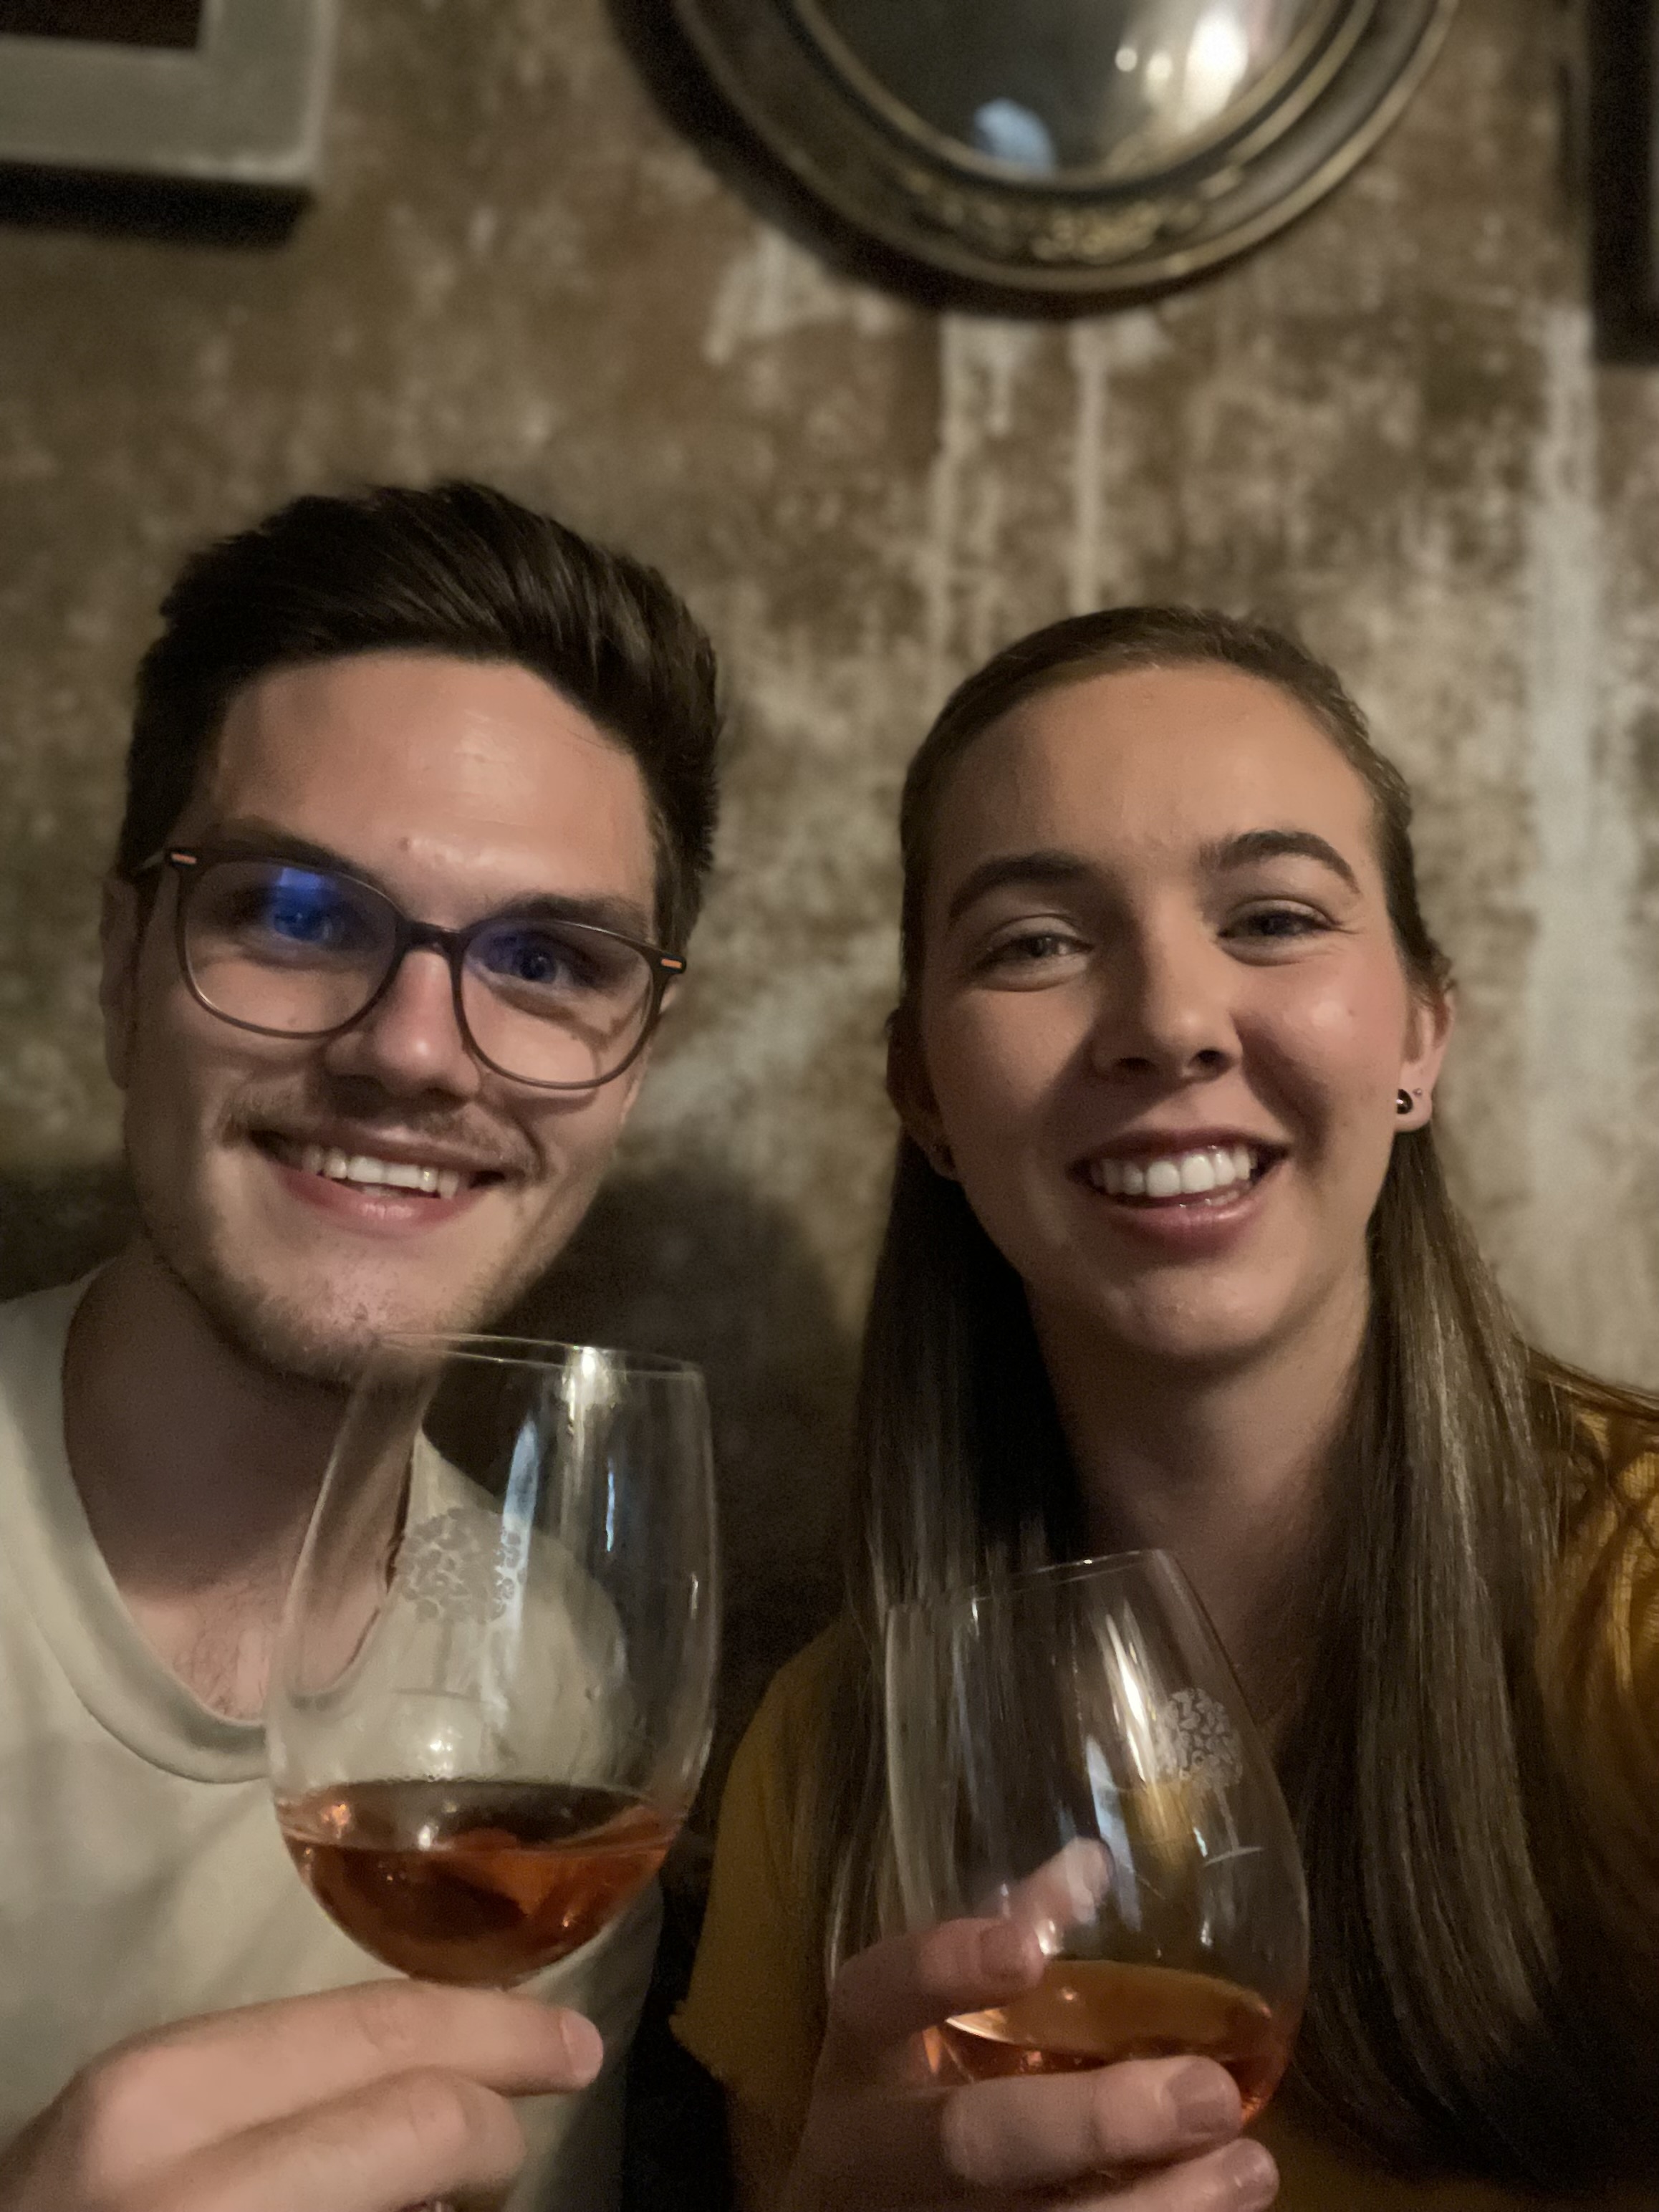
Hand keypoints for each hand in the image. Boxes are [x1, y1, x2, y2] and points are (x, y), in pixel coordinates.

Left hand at [0, 1980, 602, 2211]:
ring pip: (321, 2011)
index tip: (535, 2150)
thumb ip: (376, 2198)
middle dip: (490, 2034)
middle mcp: (155, 2109)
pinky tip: (394, 2070)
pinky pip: (262, 2037)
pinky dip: (343, 2052)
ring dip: (421, 2030)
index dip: (494, 2131)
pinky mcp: (104, 2076)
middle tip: (574, 2052)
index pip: (408, 2117)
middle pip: (375, 2025)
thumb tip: (463, 2173)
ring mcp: (117, 2080)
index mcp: (204, 2197)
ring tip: (496, 2053)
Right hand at [777, 1918, 1278, 2211]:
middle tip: (1206, 2093)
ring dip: (1157, 2206)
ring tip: (1251, 2165)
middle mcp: (882, 2154)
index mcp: (865, 2057)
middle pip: (970, 2143)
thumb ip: (1004, 1943)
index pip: (880, 1997)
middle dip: (1092, 2121)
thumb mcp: (933, 2023)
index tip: (1026, 1949)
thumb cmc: (910, 2094)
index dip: (943, 1971)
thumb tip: (1095, 1864)